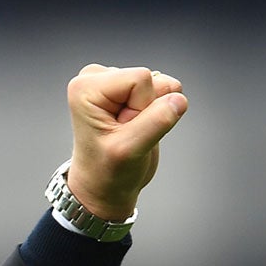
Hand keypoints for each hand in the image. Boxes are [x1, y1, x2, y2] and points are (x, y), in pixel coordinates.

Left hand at [63, 64, 187, 219]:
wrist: (104, 187)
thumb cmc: (106, 172)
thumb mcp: (129, 151)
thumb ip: (156, 122)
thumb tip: (179, 100)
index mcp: (86, 87)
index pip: (141, 78)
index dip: (141, 108)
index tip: (123, 131)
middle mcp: (97, 78)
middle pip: (152, 80)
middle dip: (147, 110)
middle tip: (126, 134)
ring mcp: (115, 83)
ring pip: (161, 85)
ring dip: (152, 113)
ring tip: (130, 132)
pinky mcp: (131, 91)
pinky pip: (164, 92)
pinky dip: (156, 113)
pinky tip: (137, 127)